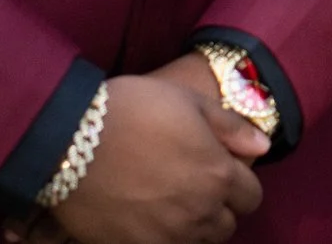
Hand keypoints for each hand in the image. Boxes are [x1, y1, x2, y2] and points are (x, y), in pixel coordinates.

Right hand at [39, 76, 265, 243]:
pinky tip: (147, 220)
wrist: (69, 139)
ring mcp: (165, 237)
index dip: (240, 185)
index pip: (252, 198)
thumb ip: (231, 128)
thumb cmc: (132, 109)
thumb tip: (262, 148)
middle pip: (225, 227)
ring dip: (192, 229)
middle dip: (218, 209)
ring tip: (171, 206)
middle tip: (195, 189)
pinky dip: (162, 239)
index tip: (223, 173)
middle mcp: (199, 213)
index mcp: (219, 175)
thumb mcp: (188, 101)